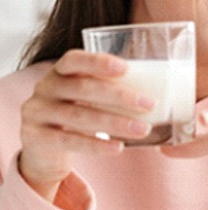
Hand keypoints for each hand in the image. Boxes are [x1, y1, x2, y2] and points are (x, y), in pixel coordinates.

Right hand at [19, 50, 154, 201]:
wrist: (43, 150)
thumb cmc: (78, 117)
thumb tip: (169, 93)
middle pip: (82, 88)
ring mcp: (37, 113)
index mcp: (60, 73)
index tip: (126, 68)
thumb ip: (113, 91)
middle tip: (149, 104)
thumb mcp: (89, 100)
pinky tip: (119, 147)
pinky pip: (70, 141)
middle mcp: (45, 88)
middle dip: (119, 96)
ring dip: (115, 122)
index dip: (98, 62)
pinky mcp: (37, 138)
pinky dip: (97, 145)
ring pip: (79, 116)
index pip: (74, 59)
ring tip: (143, 129)